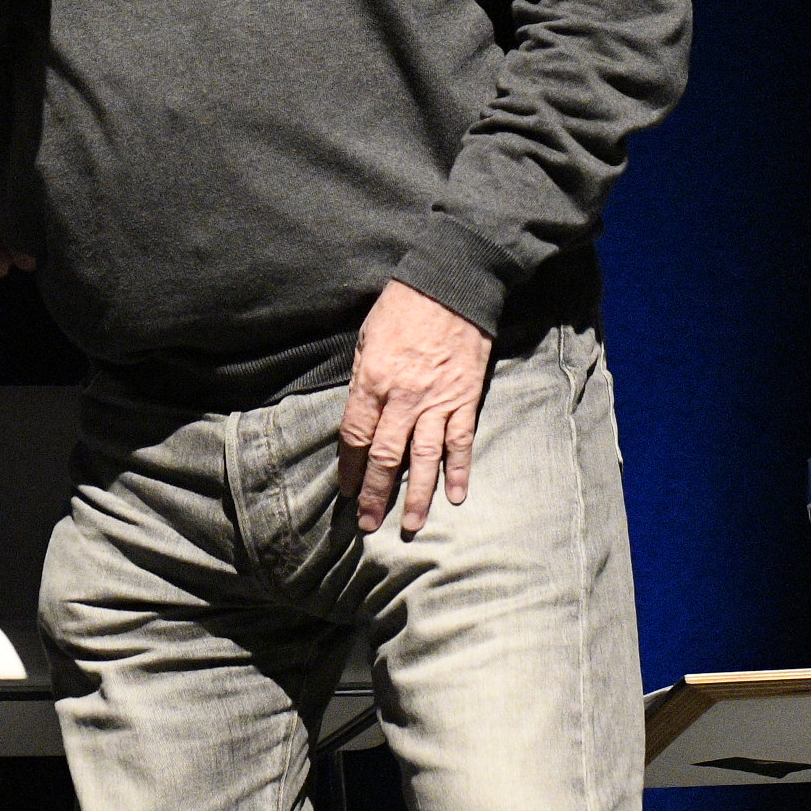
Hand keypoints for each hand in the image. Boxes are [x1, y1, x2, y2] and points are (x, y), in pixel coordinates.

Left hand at [344, 279, 491, 538]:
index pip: (355, 436)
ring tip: (410, 525)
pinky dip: (459, 470)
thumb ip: (362, 383)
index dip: (348, 468)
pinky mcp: (465, 399)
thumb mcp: (367, 340)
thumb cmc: (402, 308)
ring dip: (416, 496)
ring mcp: (438, 402)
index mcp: (373, 381)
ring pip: (424, 458)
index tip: (345, 491)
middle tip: (367, 524)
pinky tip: (456, 496)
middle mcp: (404, 398)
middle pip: (386, 456)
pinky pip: (461, 441)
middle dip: (375, 494)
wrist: (451, 285)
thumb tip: (360, 421)